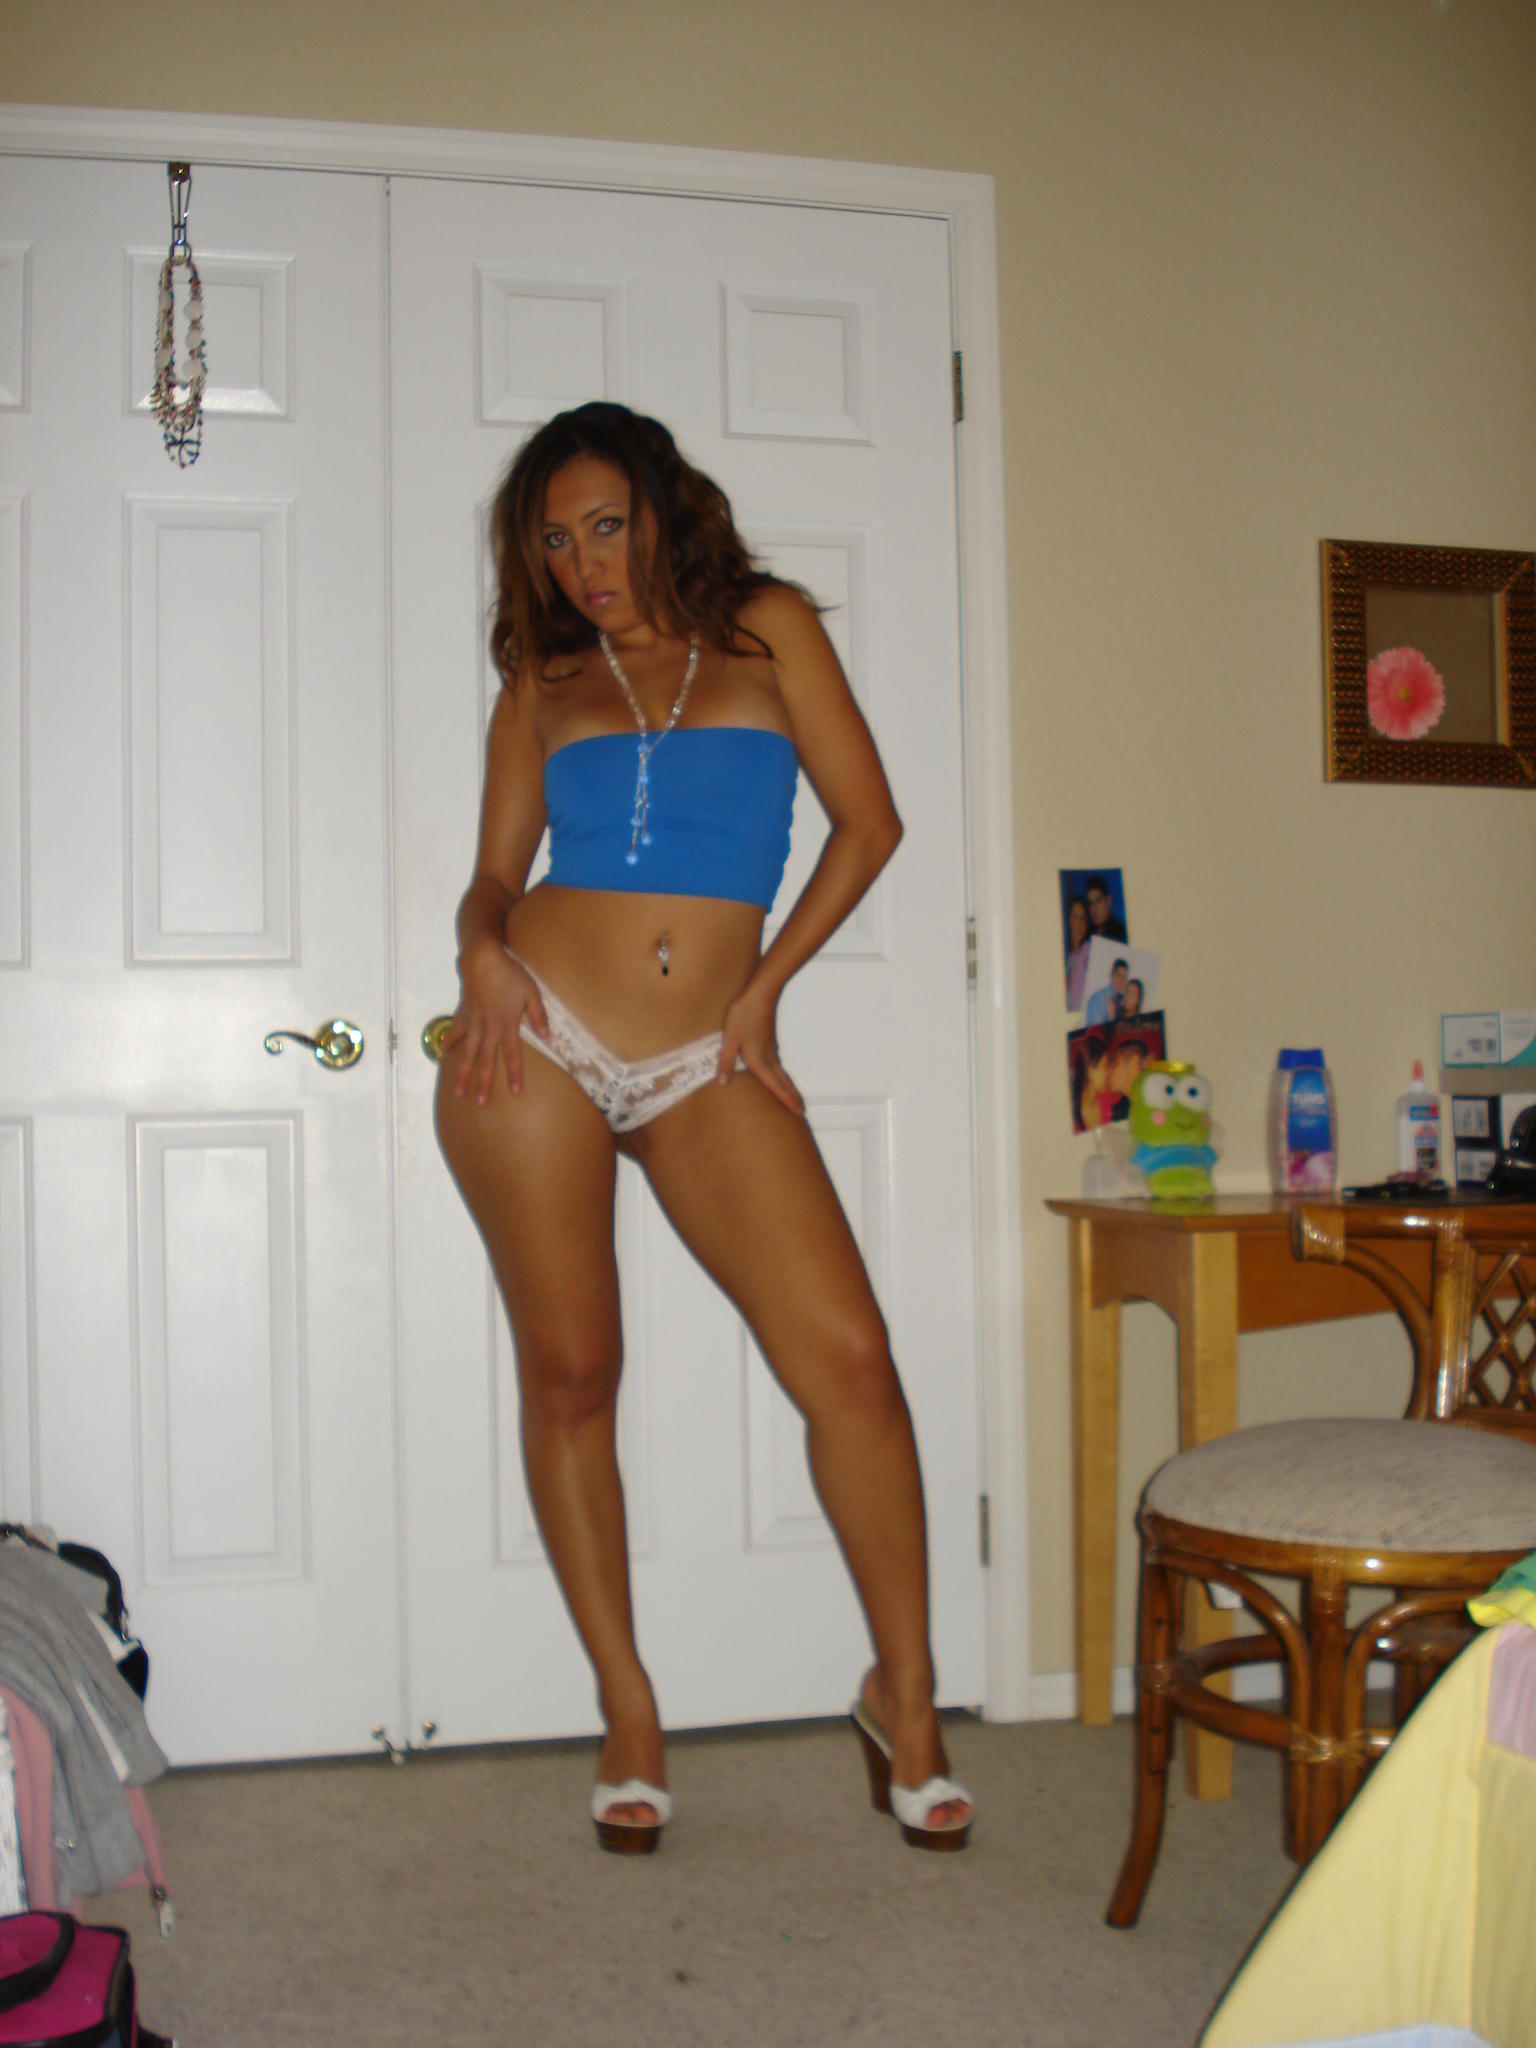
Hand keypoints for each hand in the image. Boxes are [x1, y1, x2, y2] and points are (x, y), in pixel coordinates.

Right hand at [440, 939, 549, 1107]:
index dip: (514, 1073)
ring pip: (468, 1052)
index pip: (513, 1055)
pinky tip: (445, 1052)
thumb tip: (548, 1036)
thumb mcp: (531, 991)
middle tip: (480, 1103)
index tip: (515, 1091)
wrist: (483, 958)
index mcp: (507, 1024)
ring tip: (458, 1090)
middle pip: (487, 1060)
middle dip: (484, 1083)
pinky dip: (451, 1041)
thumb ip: (538, 1015)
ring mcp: (474, 1021)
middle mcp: (489, 1027)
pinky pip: (457, 1030)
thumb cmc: (510, 973)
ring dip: (463, 1072)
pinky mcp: (464, 1012)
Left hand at [717, 982, 804, 1115]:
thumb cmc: (743, 1015)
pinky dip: (782, 1074)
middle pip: (784, 1081)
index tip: (798, 1112)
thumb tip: (722, 1083)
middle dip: (793, 1097)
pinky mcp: (770, 1039)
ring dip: (789, 1086)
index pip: (775, 1085)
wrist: (760, 993)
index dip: (786, 1099)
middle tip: (802, 1110)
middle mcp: (769, 1057)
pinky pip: (778, 1063)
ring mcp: (771, 1048)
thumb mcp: (729, 1039)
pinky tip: (779, 1072)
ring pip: (782, 1072)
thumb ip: (725, 1061)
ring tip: (793, 1096)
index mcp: (759, 1060)